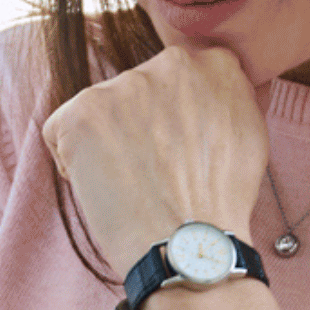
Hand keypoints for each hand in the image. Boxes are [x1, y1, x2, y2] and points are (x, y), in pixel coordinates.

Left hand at [40, 45, 266, 275]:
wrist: (190, 245)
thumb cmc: (219, 204)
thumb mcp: (249, 134)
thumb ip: (226, 98)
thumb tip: (204, 90)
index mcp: (214, 65)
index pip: (176, 78)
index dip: (170, 119)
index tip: (176, 150)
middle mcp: (170, 64)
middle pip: (136, 91)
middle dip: (137, 125)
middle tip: (153, 171)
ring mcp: (124, 85)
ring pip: (100, 111)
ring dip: (106, 142)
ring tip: (131, 184)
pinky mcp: (83, 112)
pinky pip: (60, 130)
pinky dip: (73, 161)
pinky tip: (104, 188)